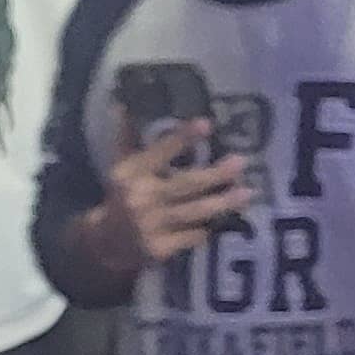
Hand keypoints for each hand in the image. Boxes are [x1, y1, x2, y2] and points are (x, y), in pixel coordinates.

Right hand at [83, 120, 256, 279]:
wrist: (106, 243)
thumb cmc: (121, 197)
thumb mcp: (121, 167)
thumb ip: (127, 138)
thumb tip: (123, 105)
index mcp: (131, 174)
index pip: (159, 152)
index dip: (182, 138)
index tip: (206, 124)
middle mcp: (141, 198)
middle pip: (185, 184)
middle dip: (216, 173)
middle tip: (242, 162)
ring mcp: (151, 225)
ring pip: (195, 212)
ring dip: (223, 202)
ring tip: (248, 193)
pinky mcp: (161, 249)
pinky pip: (193, 236)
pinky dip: (209, 227)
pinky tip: (229, 219)